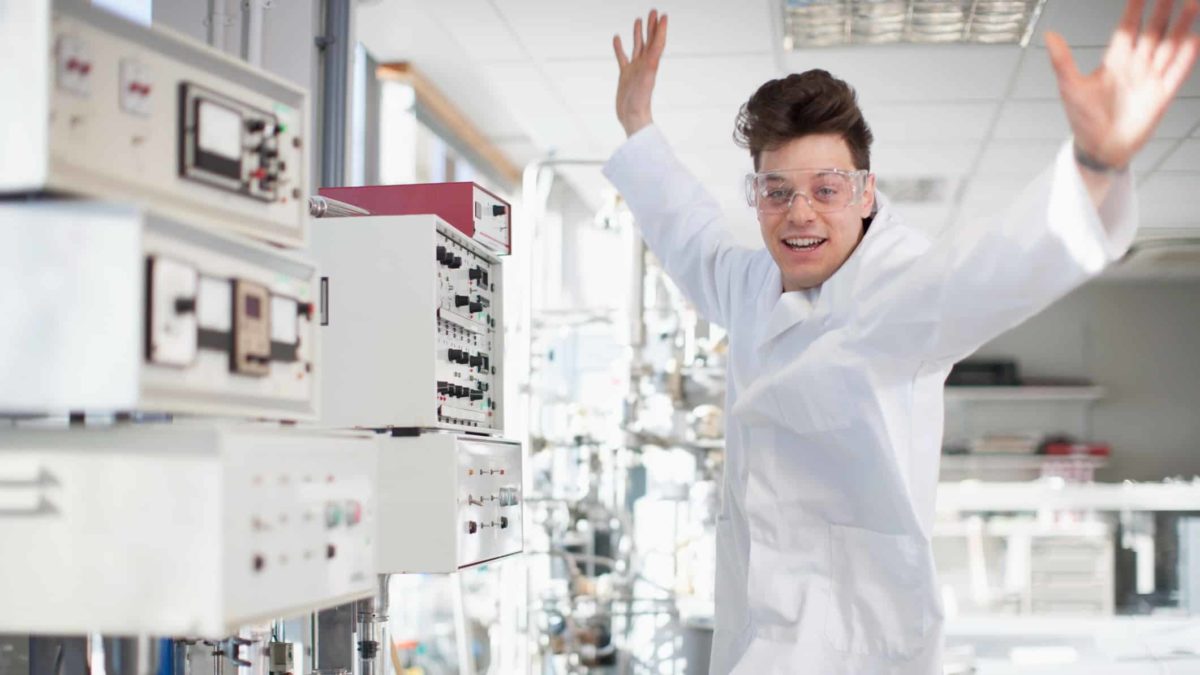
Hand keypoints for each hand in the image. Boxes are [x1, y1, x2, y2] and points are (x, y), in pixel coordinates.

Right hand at [613, 9, 668, 136]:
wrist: (633, 117)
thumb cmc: (641, 100)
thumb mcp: (648, 75)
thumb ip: (653, 58)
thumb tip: (660, 41)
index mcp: (652, 63)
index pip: (658, 41)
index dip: (661, 28)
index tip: (663, 15)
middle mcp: (645, 64)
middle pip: (650, 40)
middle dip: (652, 26)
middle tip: (654, 11)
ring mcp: (635, 69)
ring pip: (638, 47)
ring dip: (639, 34)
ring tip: (639, 19)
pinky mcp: (625, 75)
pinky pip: (622, 57)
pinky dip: (619, 47)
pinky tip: (617, 38)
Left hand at [1046, 0, 1198, 170]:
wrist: (1099, 149)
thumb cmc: (1084, 120)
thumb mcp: (1070, 87)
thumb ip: (1062, 61)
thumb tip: (1049, 35)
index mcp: (1114, 61)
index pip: (1128, 28)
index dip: (1136, 8)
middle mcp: (1135, 66)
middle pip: (1153, 31)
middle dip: (1163, 10)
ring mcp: (1150, 79)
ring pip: (1169, 46)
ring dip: (1181, 26)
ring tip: (1192, 4)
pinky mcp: (1161, 95)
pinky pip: (1178, 72)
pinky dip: (1186, 56)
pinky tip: (1195, 39)